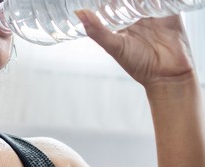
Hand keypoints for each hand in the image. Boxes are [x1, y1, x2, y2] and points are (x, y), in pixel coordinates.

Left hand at [75, 10, 195, 88]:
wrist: (165, 75)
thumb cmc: (138, 65)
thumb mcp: (114, 46)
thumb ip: (98, 31)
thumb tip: (79, 13)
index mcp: (121, 23)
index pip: (111, 4)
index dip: (106, 0)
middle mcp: (136, 17)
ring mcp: (153, 13)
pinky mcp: (170, 13)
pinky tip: (152, 0)